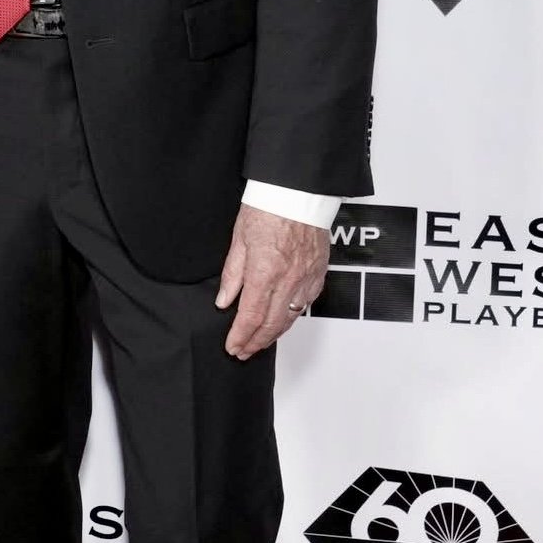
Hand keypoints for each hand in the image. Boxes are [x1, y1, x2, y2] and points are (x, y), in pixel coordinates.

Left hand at [216, 204, 329, 359]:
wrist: (298, 191)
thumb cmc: (267, 207)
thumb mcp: (239, 239)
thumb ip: (232, 274)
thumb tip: (224, 301)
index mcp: (265, 271)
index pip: (251, 316)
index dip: (240, 336)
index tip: (232, 347)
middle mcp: (288, 279)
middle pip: (272, 323)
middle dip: (255, 342)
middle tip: (243, 351)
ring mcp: (306, 277)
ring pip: (291, 317)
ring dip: (274, 334)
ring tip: (259, 342)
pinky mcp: (319, 272)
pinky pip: (306, 303)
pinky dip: (292, 316)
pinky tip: (282, 320)